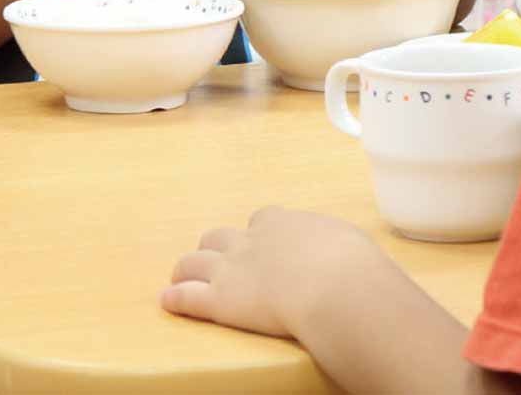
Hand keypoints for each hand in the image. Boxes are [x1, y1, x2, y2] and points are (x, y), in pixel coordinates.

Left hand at [162, 208, 381, 336]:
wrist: (336, 287)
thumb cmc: (354, 268)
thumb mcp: (351, 244)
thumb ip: (339, 247)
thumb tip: (348, 258)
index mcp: (285, 225)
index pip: (263, 220)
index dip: (258, 232)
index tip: (261, 241)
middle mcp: (252, 241)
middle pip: (220, 237)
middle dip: (216, 246)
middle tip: (216, 258)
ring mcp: (232, 268)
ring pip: (195, 262)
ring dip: (186, 268)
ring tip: (179, 275)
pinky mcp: (220, 299)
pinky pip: (188, 296)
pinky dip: (176, 298)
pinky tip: (166, 300)